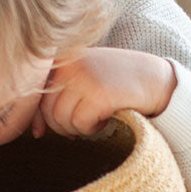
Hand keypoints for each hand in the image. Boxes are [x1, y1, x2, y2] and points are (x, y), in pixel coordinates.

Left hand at [32, 48, 175, 137]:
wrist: (155, 79)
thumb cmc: (118, 83)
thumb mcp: (84, 80)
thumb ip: (59, 96)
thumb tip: (35, 131)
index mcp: (62, 58)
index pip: (37, 95)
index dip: (39, 118)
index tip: (43, 133)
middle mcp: (70, 65)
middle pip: (48, 111)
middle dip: (63, 127)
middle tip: (83, 125)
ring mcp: (84, 78)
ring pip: (62, 120)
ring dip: (78, 128)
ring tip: (96, 119)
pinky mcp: (99, 94)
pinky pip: (81, 124)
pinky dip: (92, 129)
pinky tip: (105, 119)